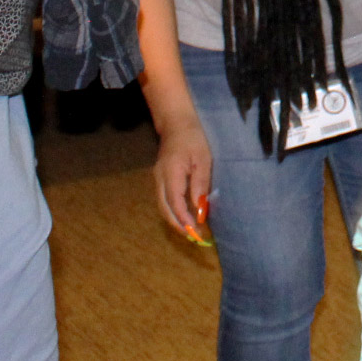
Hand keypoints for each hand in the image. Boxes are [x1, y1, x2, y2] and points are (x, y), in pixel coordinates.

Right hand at [151, 117, 213, 242]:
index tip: (196, 231)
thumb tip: (200, 209)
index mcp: (171, 174)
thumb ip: (200, 185)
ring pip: (162, 206)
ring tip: (190, 231)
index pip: (175, 204)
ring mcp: (158, 179)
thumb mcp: (203, 160)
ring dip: (174, 221)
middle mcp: (160, 179)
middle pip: (165, 209)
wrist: (177, 123)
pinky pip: (164, 200)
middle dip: (178, 226)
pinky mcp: (160, 178)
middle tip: (193, 238)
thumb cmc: (194, 139)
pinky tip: (184, 216)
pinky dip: (172, 211)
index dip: (184, 220)